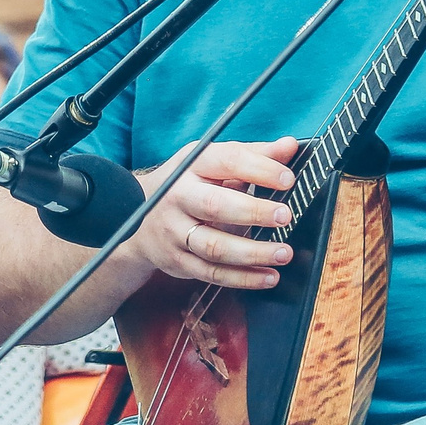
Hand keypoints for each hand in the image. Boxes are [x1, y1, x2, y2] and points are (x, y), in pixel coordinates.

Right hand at [122, 138, 300, 289]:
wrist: (136, 214)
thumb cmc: (188, 184)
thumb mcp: (212, 162)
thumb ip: (253, 155)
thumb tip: (289, 146)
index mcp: (192, 165)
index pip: (227, 161)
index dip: (259, 169)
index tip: (287, 180)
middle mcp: (179, 196)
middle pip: (215, 205)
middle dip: (253, 211)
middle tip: (285, 216)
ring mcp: (175, 231)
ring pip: (213, 246)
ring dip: (252, 252)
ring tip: (284, 253)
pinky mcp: (177, 261)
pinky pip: (211, 274)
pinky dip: (243, 278)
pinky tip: (268, 276)